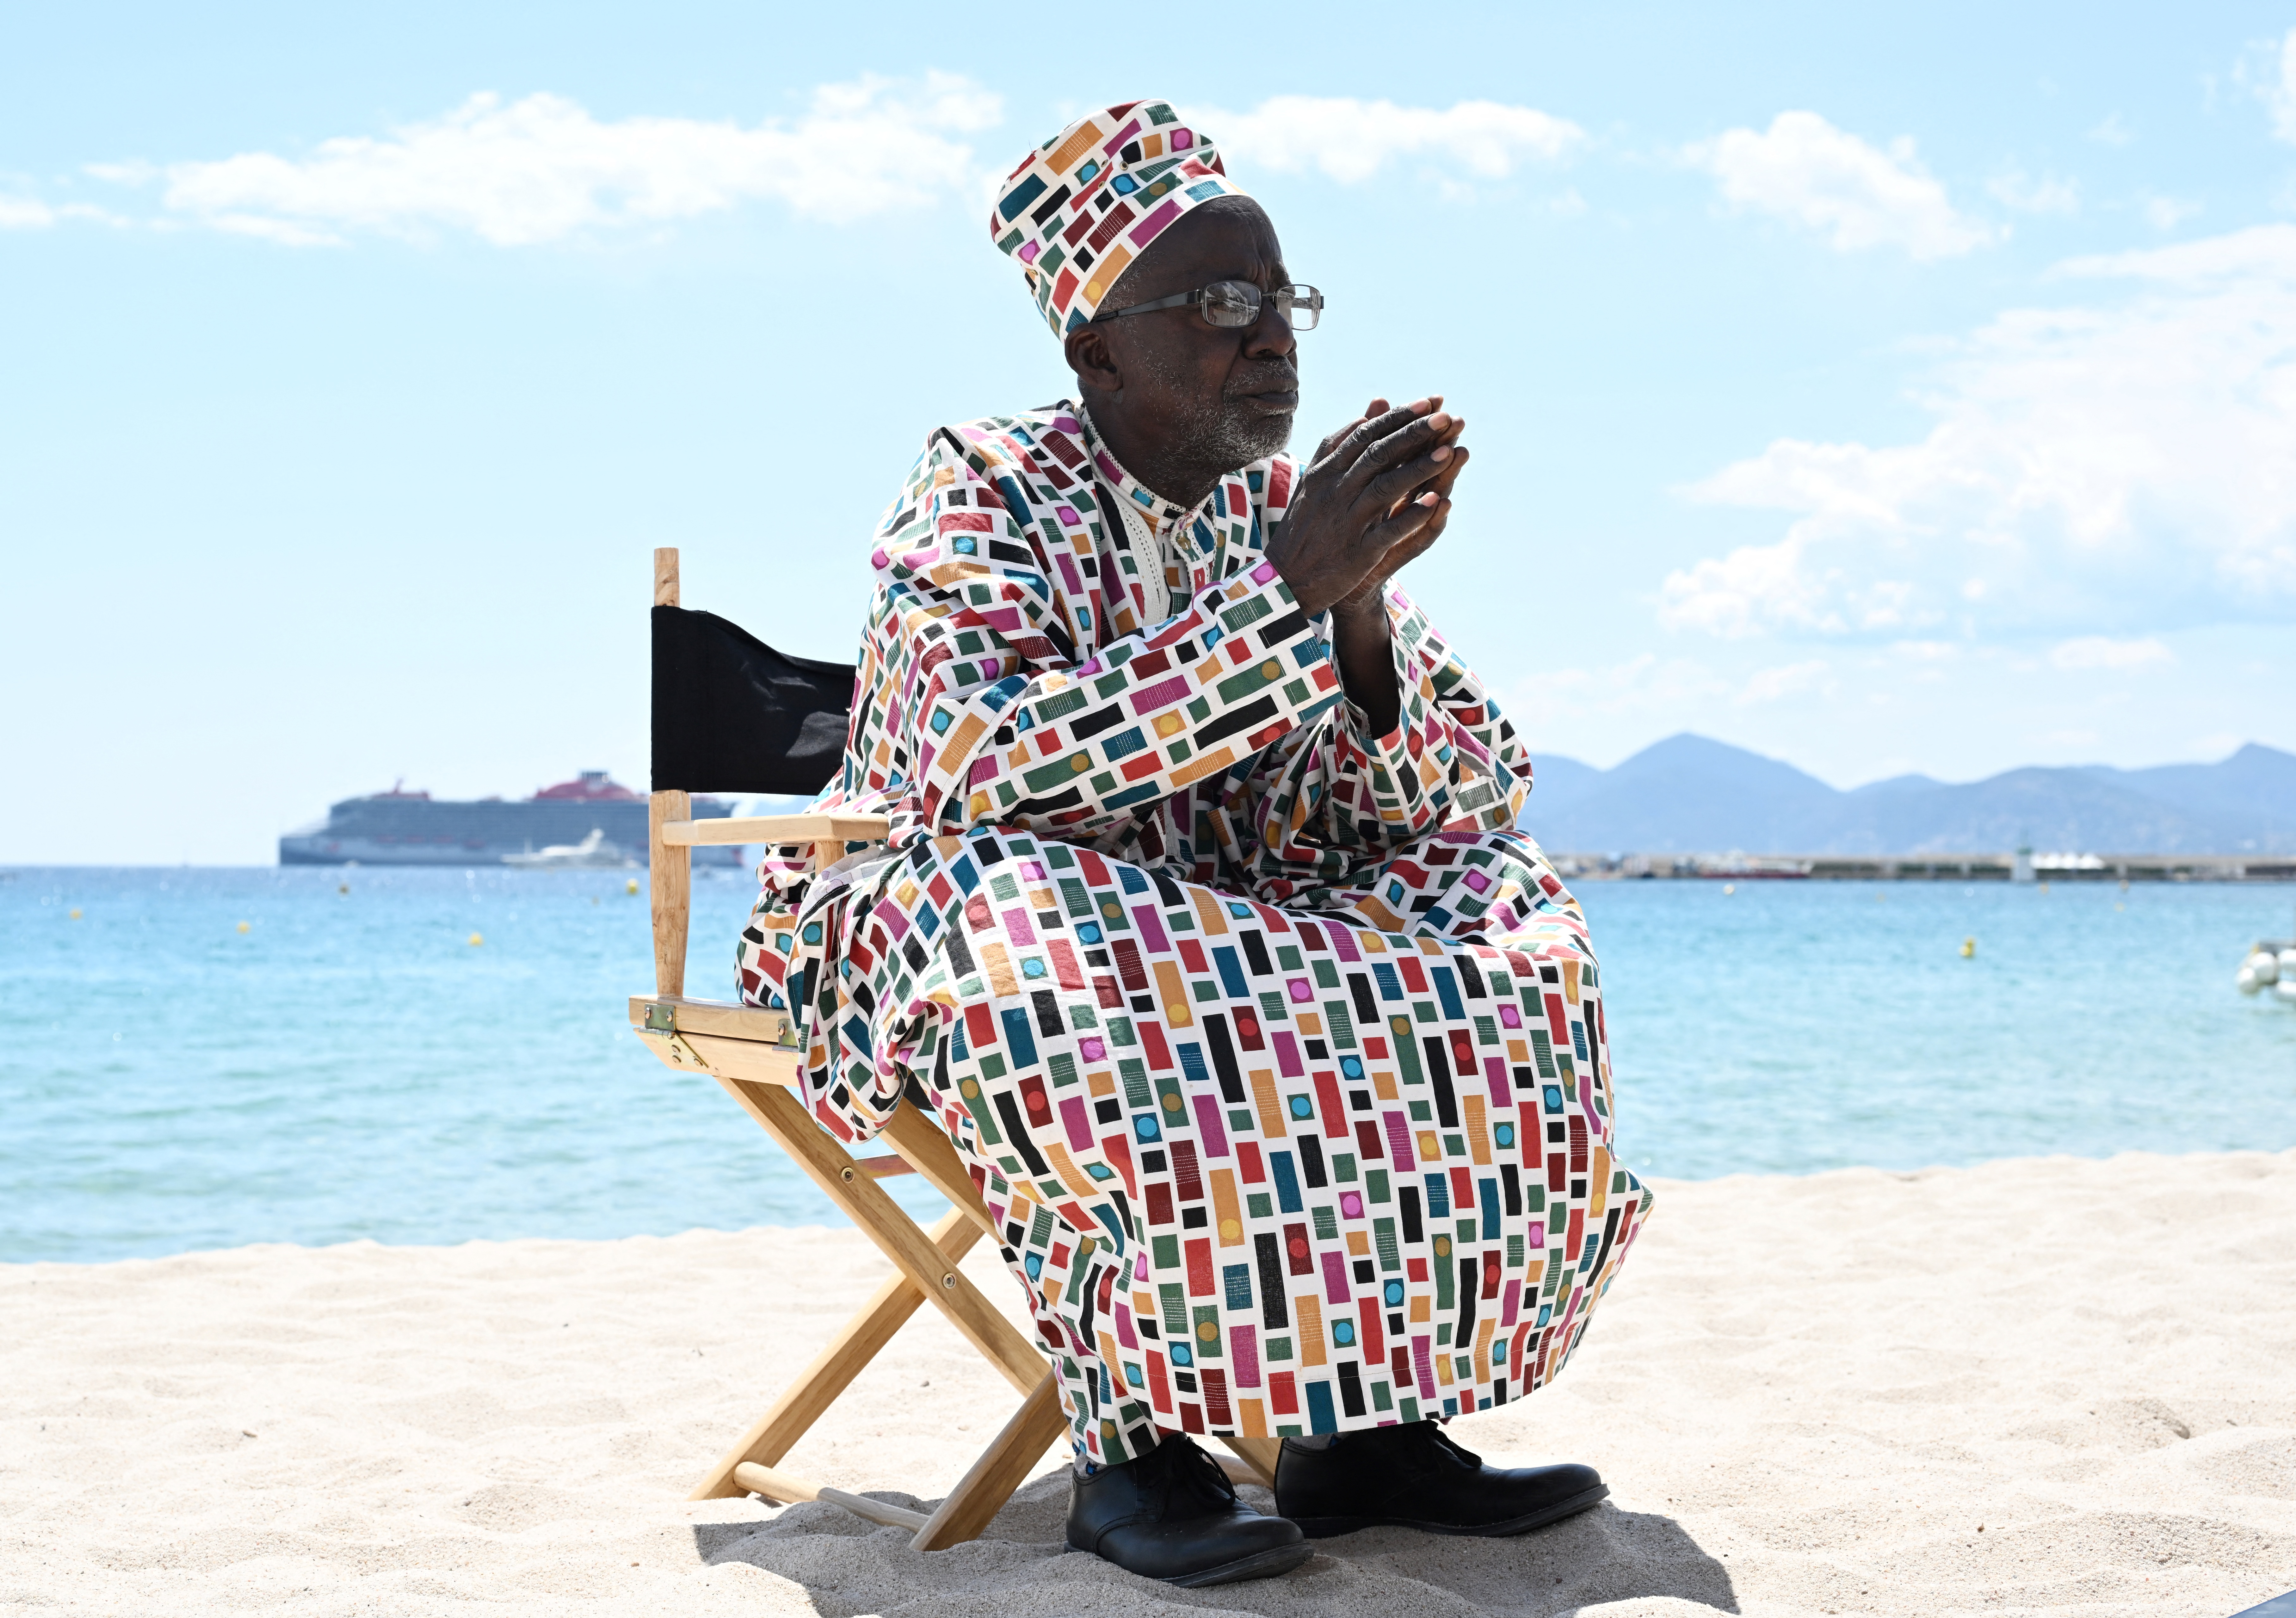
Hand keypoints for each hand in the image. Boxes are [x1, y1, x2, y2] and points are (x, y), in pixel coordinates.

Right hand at [1265, 396, 1468, 617]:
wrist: (1284, 579)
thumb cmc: (1305, 526)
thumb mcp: (1316, 480)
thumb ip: (1341, 445)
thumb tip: (1367, 413)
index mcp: (1326, 472)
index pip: (1365, 435)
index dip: (1398, 418)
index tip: (1428, 402)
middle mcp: (1335, 492)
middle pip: (1379, 454)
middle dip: (1415, 434)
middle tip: (1446, 417)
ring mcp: (1347, 521)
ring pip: (1386, 488)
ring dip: (1419, 469)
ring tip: (1449, 452)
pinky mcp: (1358, 552)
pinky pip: (1388, 531)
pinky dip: (1412, 516)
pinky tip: (1436, 502)